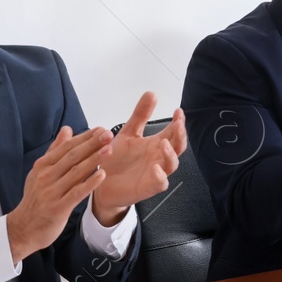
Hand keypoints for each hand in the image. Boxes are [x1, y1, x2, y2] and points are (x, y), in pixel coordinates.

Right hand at [6, 125, 112, 263]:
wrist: (23, 228)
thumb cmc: (36, 199)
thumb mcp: (41, 172)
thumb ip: (55, 150)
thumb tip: (67, 129)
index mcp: (43, 166)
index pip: (66, 147)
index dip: (84, 137)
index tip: (100, 130)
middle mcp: (46, 176)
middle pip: (72, 157)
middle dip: (91, 144)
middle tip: (107, 134)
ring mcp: (51, 192)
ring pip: (75, 172)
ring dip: (93, 160)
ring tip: (109, 150)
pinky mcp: (58, 208)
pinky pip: (76, 193)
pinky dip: (89, 183)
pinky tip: (102, 175)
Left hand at [91, 95, 187, 225]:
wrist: (101, 182)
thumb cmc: (117, 160)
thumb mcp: (128, 133)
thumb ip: (140, 115)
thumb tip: (152, 94)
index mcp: (156, 144)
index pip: (173, 131)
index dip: (179, 121)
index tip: (178, 111)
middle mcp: (158, 157)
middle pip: (178, 146)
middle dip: (180, 135)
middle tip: (177, 124)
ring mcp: (155, 172)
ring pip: (172, 164)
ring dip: (170, 154)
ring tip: (164, 143)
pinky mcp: (148, 187)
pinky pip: (160, 183)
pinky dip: (160, 177)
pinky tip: (155, 169)